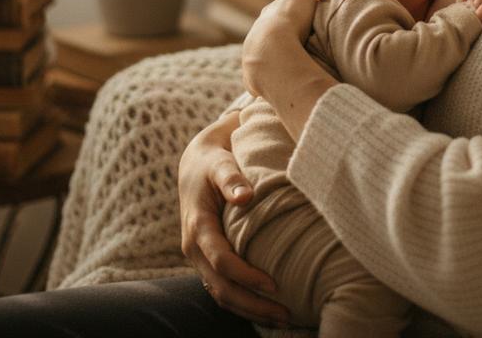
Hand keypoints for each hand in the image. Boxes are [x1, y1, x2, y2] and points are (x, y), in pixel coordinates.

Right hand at [178, 111, 290, 325]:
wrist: (196, 164)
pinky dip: (244, 304)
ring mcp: (200, 258)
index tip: (275, 284)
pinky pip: (223, 290)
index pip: (221, 261)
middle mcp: (194, 248)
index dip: (247, 276)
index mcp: (197, 226)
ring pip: (221, 295)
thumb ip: (231, 178)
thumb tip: (245, 197)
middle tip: (286, 314)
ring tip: (283, 318)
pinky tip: (268, 308)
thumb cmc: (214, 162)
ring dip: (250, 311)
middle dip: (252, 305)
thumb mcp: (220, 163)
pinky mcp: (208, 261)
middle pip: (221, 288)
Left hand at [242, 0, 321, 98]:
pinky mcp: (253, 78)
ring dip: (273, 59)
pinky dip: (270, 78)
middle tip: (294, 44)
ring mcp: (252, 57)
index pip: (277, 13)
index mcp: (266, 16)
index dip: (288, 15)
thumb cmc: (290, 22)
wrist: (274, 55)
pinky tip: (278, 82)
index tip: (299, 19)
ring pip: (263, 56)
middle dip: (278, 39)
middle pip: (268, 36)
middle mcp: (254, 35)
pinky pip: (262, 77)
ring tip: (288, 66)